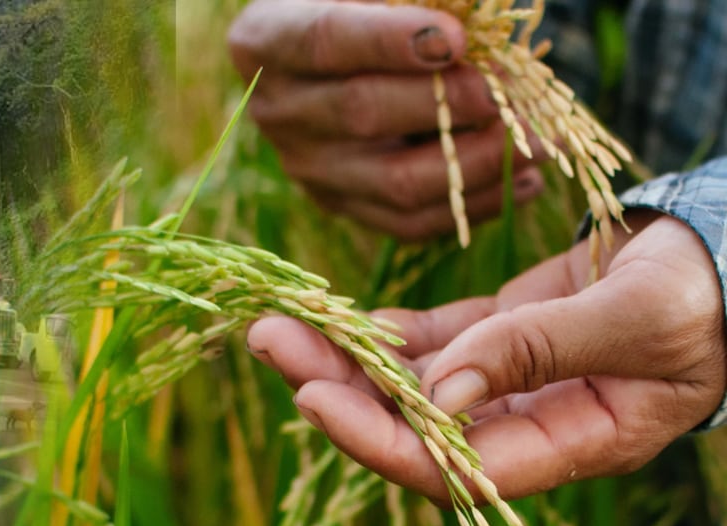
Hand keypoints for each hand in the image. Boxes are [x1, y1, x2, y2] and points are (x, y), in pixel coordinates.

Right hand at [227, 0, 547, 239]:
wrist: (337, 54)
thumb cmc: (364, 7)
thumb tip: (472, 19)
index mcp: (266, 40)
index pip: (325, 40)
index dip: (389, 40)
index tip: (457, 38)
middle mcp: (277, 110)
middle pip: (363, 113)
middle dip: (450, 103)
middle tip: (511, 91)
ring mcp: (308, 167)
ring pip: (395, 182)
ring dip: (479, 162)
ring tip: (540, 141)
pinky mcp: (343, 205)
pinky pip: (411, 222)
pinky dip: (477, 205)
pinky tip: (527, 180)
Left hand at [247, 214, 726, 501]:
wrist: (725, 257)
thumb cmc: (705, 295)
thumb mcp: (637, 319)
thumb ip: (539, 352)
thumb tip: (439, 393)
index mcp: (571, 444)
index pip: (454, 470)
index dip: (379, 440)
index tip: (312, 397)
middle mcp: (526, 426)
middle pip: (412, 426)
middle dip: (337, 389)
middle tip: (268, 340)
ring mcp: (507, 384)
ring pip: (408, 384)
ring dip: (342, 356)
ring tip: (276, 322)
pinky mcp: (497, 340)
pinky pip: (425, 345)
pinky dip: (380, 333)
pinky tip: (333, 317)